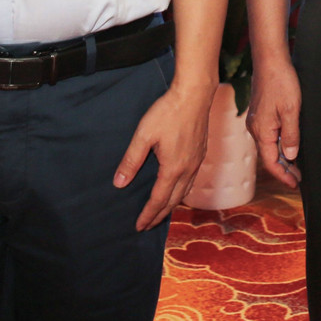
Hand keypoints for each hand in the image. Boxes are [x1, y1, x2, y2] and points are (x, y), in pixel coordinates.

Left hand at [113, 76, 214, 230]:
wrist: (194, 94)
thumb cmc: (168, 112)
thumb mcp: (144, 135)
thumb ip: (131, 160)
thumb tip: (119, 183)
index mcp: (173, 168)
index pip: (158, 200)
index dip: (148, 215)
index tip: (139, 226)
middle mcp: (188, 169)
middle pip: (173, 200)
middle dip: (160, 215)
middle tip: (147, 226)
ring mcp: (197, 162)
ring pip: (185, 192)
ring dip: (172, 205)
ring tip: (161, 212)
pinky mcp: (201, 153)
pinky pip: (192, 181)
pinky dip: (182, 192)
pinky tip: (177, 188)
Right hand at [245, 55, 302, 187]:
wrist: (270, 61)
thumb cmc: (281, 83)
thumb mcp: (291, 111)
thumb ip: (291, 136)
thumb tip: (290, 157)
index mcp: (262, 131)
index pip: (271, 162)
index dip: (283, 175)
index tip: (295, 184)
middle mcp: (256, 128)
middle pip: (269, 156)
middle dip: (284, 169)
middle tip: (299, 178)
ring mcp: (257, 121)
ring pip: (269, 146)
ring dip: (282, 157)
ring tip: (296, 166)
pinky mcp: (260, 114)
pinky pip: (269, 136)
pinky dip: (279, 145)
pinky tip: (288, 145)